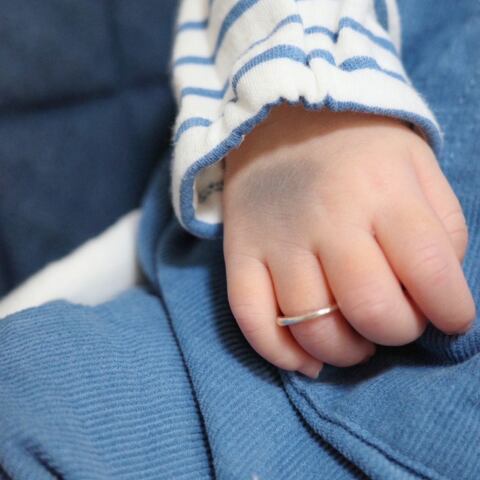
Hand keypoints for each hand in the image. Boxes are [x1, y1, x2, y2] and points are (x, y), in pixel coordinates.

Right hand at [222, 105, 475, 377]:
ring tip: (357, 338)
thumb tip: (438, 292)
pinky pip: (252, 320)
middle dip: (397, 332)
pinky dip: (280, 354)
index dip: (452, 312)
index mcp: (383, 192)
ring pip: (312, 327)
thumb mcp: (417, 164)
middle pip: (370, 310)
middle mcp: (328, 219)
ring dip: (346, 351)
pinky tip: (305, 360)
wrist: (281, 116)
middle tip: (397, 320)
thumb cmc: (357, 145)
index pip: (430, 272)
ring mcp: (278, 240)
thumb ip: (442, 225)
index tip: (451, 318)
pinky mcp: (240, 252)